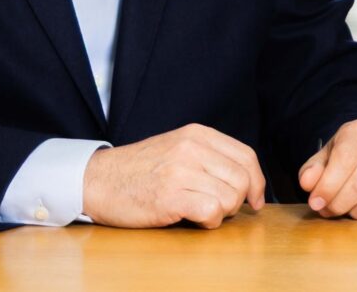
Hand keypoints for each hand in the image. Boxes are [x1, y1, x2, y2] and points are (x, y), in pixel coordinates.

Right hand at [81, 123, 266, 228]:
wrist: (98, 180)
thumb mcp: (177, 148)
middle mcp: (192, 148)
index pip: (246, 156)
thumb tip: (246, 180)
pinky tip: (196, 219)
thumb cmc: (139, 170)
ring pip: (230, 196)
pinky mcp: (170, 196)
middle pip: (242, 178)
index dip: (258, 181)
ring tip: (202, 211)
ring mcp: (181, 171)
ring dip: (222, 212)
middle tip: (222, 210)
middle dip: (239, 201)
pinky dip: (210, 221)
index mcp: (197, 134)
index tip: (255, 199)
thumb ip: (209, 157)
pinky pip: (212, 210)